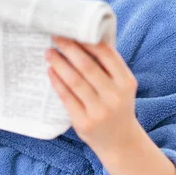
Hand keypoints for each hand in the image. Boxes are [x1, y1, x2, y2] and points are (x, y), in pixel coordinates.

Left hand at [44, 36, 138, 152]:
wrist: (120, 142)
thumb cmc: (116, 105)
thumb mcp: (121, 86)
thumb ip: (108, 66)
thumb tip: (82, 39)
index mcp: (126, 82)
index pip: (106, 55)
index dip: (87, 42)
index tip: (72, 32)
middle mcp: (114, 96)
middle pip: (87, 66)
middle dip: (69, 49)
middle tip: (55, 37)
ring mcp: (99, 111)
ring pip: (74, 81)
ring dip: (59, 63)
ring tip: (49, 52)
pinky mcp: (84, 122)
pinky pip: (66, 97)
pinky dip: (57, 82)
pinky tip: (50, 71)